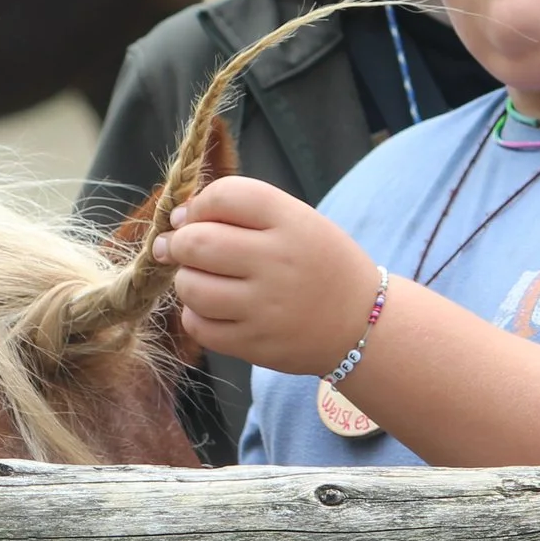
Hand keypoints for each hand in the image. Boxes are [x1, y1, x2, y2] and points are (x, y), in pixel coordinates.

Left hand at [154, 176, 381, 374]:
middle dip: (176, 243)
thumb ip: (243, 211)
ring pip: (191, 287)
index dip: (197, 204)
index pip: (225, 196)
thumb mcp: (298, 220)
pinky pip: (198, 326)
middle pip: (197, 242)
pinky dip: (195, 315)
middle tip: (177, 248)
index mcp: (291, 221)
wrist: (362, 324)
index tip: (191, 216)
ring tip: (200, 279)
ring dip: (185, 280)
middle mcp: (278, 261)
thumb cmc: (319, 264)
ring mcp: (266, 307)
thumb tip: (177, 219)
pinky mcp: (255, 344)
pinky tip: (212, 308)